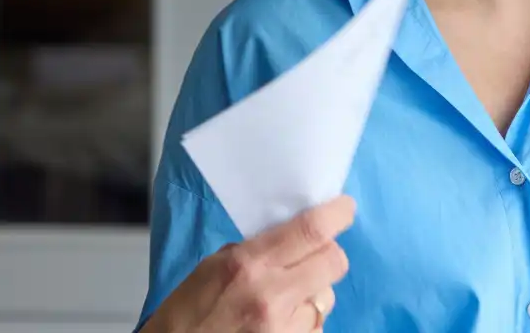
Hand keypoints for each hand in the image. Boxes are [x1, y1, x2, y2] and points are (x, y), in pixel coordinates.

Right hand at [142, 196, 355, 332]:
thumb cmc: (186, 313)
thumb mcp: (213, 266)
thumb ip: (257, 249)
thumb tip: (293, 236)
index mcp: (249, 264)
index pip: (312, 230)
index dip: (337, 214)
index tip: (344, 208)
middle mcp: (273, 295)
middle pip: (334, 261)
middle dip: (328, 254)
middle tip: (314, 255)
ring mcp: (286, 329)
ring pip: (327, 297)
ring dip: (314, 293)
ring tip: (285, 299)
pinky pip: (316, 326)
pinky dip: (305, 321)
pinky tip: (281, 324)